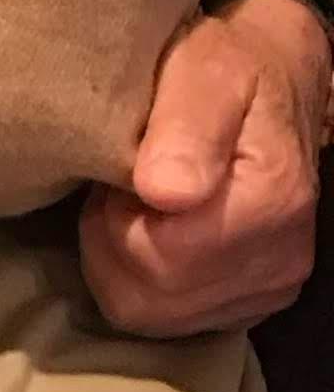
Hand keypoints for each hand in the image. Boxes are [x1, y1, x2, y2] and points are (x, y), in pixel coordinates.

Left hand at [82, 0, 330, 335]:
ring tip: (134, 208)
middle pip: (148, 298)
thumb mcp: (204, 72)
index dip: (115, 219)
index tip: (120, 172)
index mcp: (269, 202)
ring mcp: (268, 288)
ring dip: (123, 265)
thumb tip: (163, 192)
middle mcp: (278, 260)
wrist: (276, 85)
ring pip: (152, 316)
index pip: (155, 256)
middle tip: (118, 190)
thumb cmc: (230, 70)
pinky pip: (172, 320)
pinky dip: (145, 283)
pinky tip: (152, 233)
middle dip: (112, 245)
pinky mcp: (252, 301)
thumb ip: (185, 129)